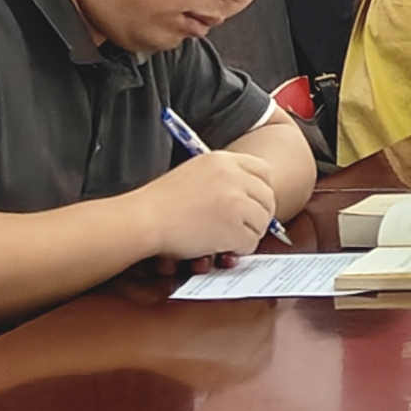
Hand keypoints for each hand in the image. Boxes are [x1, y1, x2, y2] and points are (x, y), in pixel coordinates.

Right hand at [131, 152, 278, 260]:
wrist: (142, 219)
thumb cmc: (160, 202)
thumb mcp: (195, 173)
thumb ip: (223, 178)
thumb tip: (251, 197)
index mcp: (224, 160)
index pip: (264, 172)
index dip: (261, 192)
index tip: (252, 205)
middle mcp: (234, 177)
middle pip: (267, 198)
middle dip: (257, 216)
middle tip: (241, 227)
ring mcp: (236, 202)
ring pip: (261, 223)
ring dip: (246, 234)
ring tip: (223, 238)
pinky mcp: (233, 227)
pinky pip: (250, 243)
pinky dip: (237, 250)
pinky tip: (218, 248)